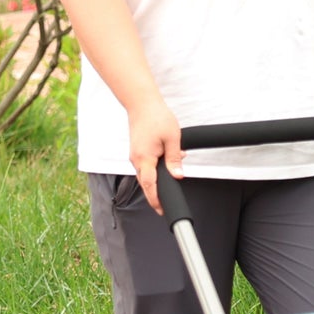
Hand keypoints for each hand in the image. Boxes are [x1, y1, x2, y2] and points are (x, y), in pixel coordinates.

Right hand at [128, 98, 181, 212]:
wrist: (142, 103)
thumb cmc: (156, 117)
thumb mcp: (172, 139)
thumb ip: (175, 159)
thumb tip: (178, 175)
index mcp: (144, 158)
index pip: (149, 185)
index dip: (155, 199)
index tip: (161, 210)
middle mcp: (136, 159)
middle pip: (146, 183)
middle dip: (155, 194)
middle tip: (165, 206)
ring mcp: (135, 156)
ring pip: (146, 174)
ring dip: (157, 178)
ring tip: (173, 174)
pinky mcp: (137, 151)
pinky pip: (145, 165)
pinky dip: (155, 168)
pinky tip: (167, 160)